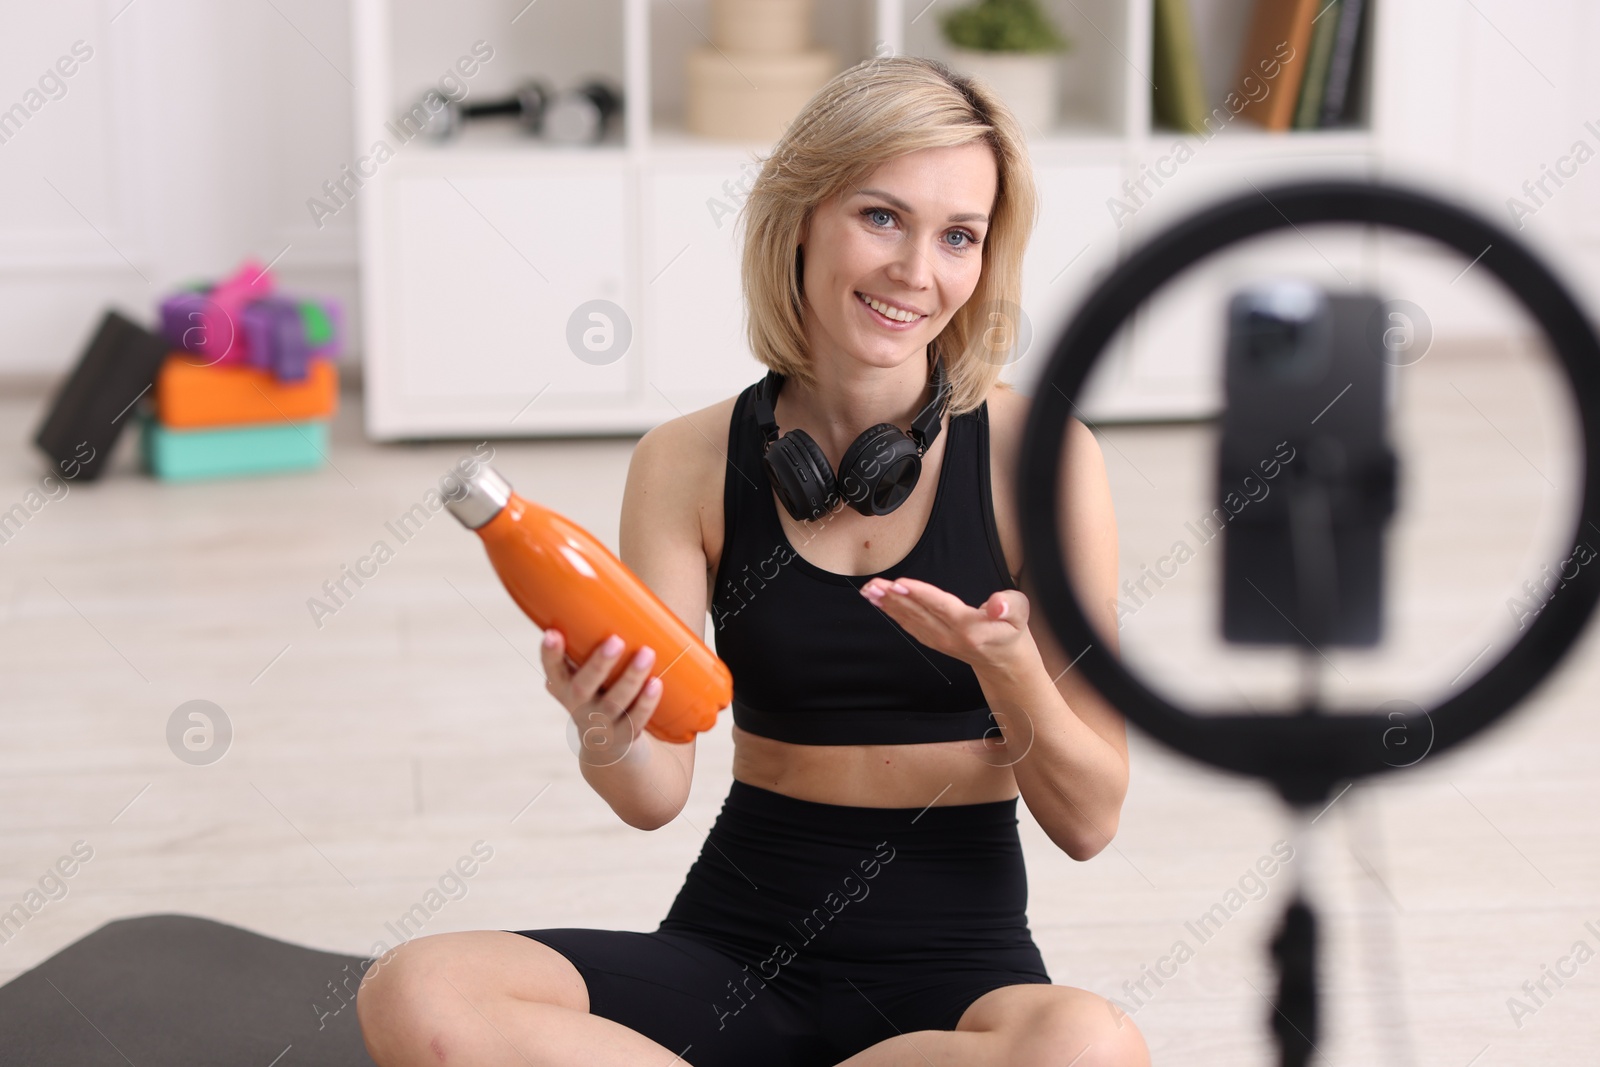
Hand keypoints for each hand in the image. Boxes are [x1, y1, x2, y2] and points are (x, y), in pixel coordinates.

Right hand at [540, 630, 662, 767]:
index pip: (553, 670)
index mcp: (566, 688)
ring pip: (615, 703)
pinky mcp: (625, 737)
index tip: (552, 633)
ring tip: (646, 654)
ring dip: (630, 679)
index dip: (550, 654)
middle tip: (614, 640)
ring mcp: (602, 724)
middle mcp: (580, 707)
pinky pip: (636, 720)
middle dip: (599, 664)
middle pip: (584, 687)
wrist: (610, 750)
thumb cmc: (601, 694)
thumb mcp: (589, 673)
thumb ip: (594, 641)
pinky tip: (657, 684)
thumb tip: (612, 587)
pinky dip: (646, 703)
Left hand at [858, 577, 1033, 674]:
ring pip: (910, 620)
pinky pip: (910, 626)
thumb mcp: (1021, 614)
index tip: (899, 584)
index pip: (940, 606)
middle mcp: (951, 636)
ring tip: (870, 591)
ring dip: (888, 605)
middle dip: (893, 598)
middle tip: (873, 585)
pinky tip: (881, 603)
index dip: (919, 594)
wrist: (1005, 663)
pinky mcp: (934, 641)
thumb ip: (1010, 605)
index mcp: (970, 628)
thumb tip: (997, 604)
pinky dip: (894, 614)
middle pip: (919, 613)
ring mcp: (940, 641)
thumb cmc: (1012, 633)